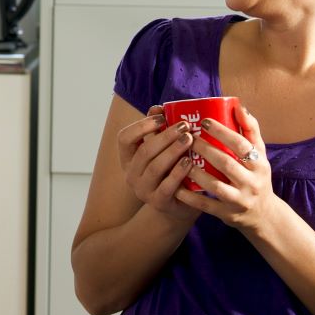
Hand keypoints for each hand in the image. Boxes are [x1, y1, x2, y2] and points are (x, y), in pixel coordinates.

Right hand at [116, 106, 199, 221]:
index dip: (141, 126)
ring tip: (190, 139)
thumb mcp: (161, 150)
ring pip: (155, 167)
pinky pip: (167, 186)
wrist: (178, 206)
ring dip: (173, 151)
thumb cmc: (170, 171)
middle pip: (144, 151)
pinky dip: (178, 172)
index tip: (162, 117)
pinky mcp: (159, 203)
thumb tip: (158, 108)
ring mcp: (143, 190)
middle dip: (165, 136)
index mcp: (128, 158)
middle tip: (185, 126)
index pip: (124, 138)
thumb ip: (157, 130)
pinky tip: (190, 162)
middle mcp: (131, 175)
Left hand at [176, 102, 281, 232]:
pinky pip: (206, 205)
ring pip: (215, 186)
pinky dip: (190, 197)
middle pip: (227, 163)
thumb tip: (237, 105)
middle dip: (205, 149)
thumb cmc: (256, 176)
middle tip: (187, 138)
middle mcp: (252, 182)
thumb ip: (250, 130)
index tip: (204, 121)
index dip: (223, 132)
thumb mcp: (260, 154)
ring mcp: (239, 200)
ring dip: (196, 172)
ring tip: (181, 159)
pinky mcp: (228, 215)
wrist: (263, 215)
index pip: (242, 145)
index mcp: (260, 164)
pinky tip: (177, 187)